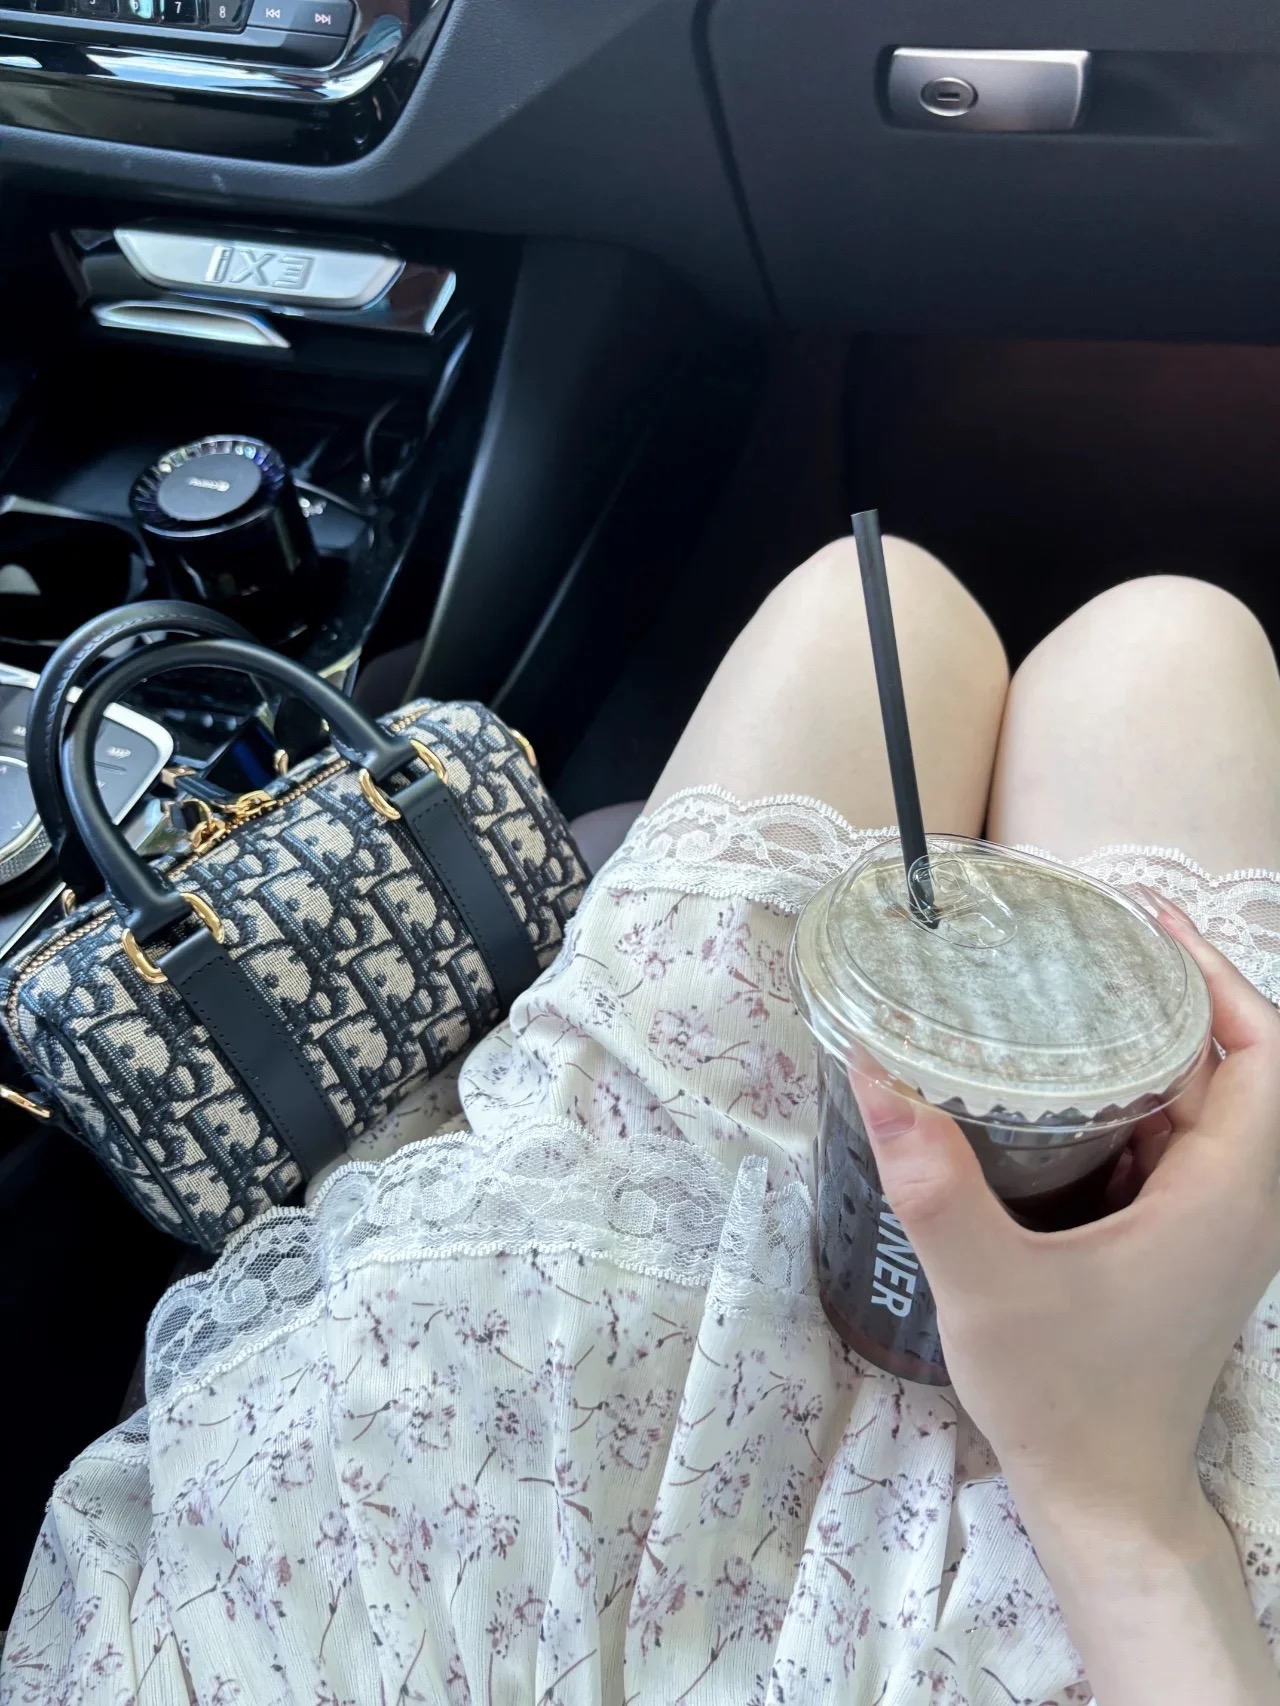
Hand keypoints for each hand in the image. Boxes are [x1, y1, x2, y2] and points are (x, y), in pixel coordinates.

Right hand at [852, 892, 1279, 1702]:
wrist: (1107, 1502)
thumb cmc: (1063, 1399)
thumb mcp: (986, 1289)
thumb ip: (933, 1186)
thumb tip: (872, 1073)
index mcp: (1223, 1198)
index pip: (1265, 1057)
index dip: (1218, 979)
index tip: (1148, 926)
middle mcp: (1240, 1205)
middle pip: (1244, 1069)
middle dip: (1180, 997)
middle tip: (1092, 949)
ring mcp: (1219, 1231)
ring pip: (1215, 1108)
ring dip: (1162, 1048)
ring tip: (1077, 999)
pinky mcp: (1190, 1250)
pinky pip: (1187, 1147)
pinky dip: (1146, 1100)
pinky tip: (1072, 1091)